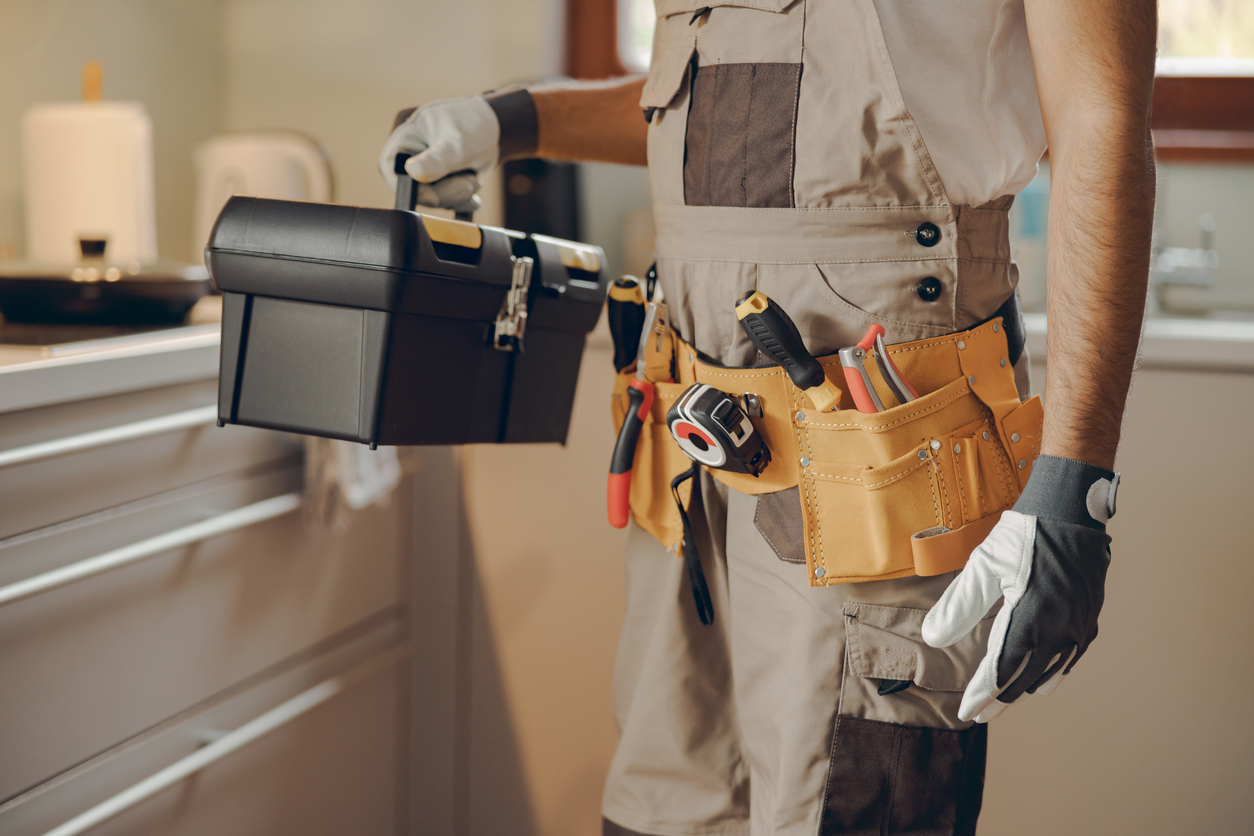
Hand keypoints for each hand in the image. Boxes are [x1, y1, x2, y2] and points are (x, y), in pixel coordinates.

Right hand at [377, 96, 499, 206]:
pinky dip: (458, 198)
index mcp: (405, 134)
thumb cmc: (478, 126)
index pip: (395, 172)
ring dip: (456, 195)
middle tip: (470, 183)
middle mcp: (408, 150)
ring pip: (429, 196)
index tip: (439, 196)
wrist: (499, 128)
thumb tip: (412, 172)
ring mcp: (421, 163)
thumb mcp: (459, 144)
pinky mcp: (434, 176)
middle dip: (444, 193)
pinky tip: (472, 187)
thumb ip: (438, 160)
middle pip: (414, 188)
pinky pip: (440, 197)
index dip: (415, 190)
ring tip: (474, 179)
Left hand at [922, 455, 1118, 722]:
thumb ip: (958, 606)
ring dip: (1024, 688)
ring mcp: (1079, 626)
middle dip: (999, 699)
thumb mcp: (983, 566)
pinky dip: (1052, 673)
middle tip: (978, 713)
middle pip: (1024, 679)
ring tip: (1003, 698)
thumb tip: (932, 638)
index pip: (1001, 671)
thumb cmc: (1022, 535)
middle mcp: (1059, 629)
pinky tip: (1041, 677)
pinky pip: (1070, 658)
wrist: (1070, 510)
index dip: (981, 695)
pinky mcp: (1090, 618)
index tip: (965, 713)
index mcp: (1031, 618)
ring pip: (1050, 673)